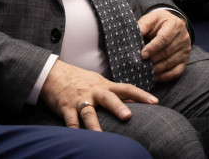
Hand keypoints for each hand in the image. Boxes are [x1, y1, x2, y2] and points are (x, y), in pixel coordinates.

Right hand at [39, 60, 157, 131]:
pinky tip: (76, 136)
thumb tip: (134, 102)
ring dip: (94, 124)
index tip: (155, 102)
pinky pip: (70, 120)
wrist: (53, 73)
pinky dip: (73, 129)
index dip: (141, 95)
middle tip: (128, 116)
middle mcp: (93, 92)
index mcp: (104, 86)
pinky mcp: (65, 107)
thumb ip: (115, 93)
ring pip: (88, 112)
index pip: (126, 88)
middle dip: (118, 107)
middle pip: (108, 98)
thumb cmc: (80, 79)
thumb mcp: (98, 83)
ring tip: (100, 136)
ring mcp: (79, 99)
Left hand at [138, 9, 191, 81]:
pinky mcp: (185, 60)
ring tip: (144, 71)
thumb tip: (134, 34)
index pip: (164, 39)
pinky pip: (176, 72)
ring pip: (170, 63)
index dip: (152, 48)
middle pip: (167, 52)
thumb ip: (143, 25)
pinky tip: (154, 77)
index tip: (142, 55)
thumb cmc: (159, 22)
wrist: (173, 25)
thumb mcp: (152, 18)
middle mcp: (183, 38)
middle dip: (152, 60)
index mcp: (174, 25)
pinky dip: (164, 76)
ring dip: (156, 69)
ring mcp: (185, 50)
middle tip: (140, 65)